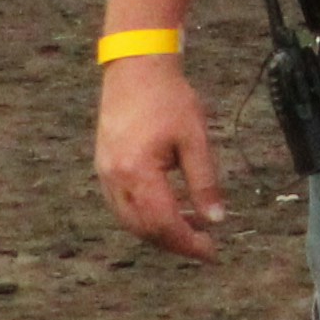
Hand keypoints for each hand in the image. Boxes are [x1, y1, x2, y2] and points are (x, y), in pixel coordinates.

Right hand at [93, 56, 226, 260]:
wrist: (137, 66)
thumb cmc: (169, 98)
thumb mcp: (196, 139)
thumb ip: (204, 182)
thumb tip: (216, 220)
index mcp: (138, 172)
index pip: (164, 224)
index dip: (188, 243)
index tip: (211, 252)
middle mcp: (115, 179)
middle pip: (144, 229)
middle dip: (174, 243)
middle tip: (204, 244)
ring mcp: (104, 174)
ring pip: (130, 221)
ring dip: (158, 232)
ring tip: (189, 230)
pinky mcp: (103, 167)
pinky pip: (121, 206)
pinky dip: (143, 217)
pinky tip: (166, 211)